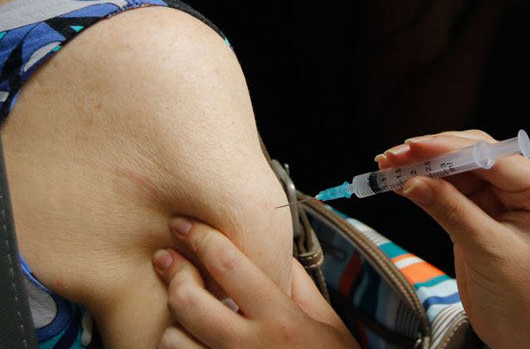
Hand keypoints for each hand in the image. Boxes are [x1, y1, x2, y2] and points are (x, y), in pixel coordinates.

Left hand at [152, 217, 358, 348]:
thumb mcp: (327, 323)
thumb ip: (299, 285)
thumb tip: (276, 251)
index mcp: (281, 320)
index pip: (230, 266)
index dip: (201, 238)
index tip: (184, 224)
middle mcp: (250, 347)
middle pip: (189, 300)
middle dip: (174, 273)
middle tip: (170, 260)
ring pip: (172, 339)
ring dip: (173, 320)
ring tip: (182, 310)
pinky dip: (177, 348)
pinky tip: (188, 338)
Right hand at [378, 131, 529, 348]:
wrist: (526, 336)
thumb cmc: (526, 299)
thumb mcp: (488, 251)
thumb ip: (450, 210)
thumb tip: (412, 180)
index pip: (492, 157)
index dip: (450, 149)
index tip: (414, 147)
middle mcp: (526, 185)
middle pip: (473, 154)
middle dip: (432, 154)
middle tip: (394, 156)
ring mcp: (503, 196)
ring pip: (457, 167)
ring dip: (423, 166)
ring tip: (388, 165)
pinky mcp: (482, 209)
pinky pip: (450, 187)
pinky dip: (425, 184)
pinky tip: (400, 180)